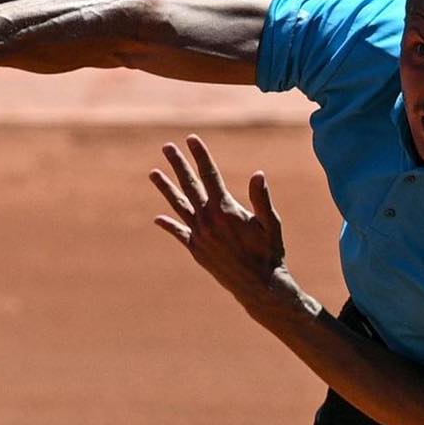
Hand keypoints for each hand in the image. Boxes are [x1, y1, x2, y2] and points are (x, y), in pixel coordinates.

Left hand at [150, 135, 294, 315]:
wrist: (258, 286)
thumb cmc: (269, 252)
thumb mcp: (270, 223)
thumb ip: (261, 198)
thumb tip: (258, 173)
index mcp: (225, 209)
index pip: (209, 175)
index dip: (200, 155)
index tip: (191, 139)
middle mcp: (207, 220)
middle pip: (189, 185)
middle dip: (178, 164)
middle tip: (167, 147)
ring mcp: (199, 235)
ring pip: (178, 206)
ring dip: (165, 188)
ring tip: (153, 173)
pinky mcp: (196, 250)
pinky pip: (179, 233)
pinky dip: (169, 224)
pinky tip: (158, 219)